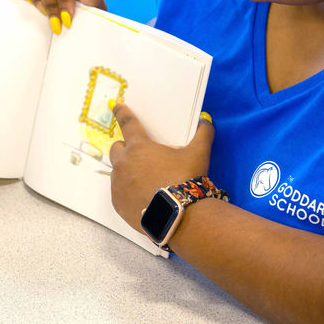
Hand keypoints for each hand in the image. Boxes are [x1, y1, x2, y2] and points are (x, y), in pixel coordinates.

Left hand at [108, 104, 214, 227]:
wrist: (179, 216)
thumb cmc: (186, 180)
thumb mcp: (198, 154)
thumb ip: (203, 134)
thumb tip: (206, 121)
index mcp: (139, 147)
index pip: (128, 124)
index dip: (122, 113)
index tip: (116, 106)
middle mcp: (124, 163)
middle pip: (117, 148)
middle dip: (126, 149)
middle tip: (142, 157)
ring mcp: (118, 184)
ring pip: (117, 172)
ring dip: (127, 172)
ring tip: (146, 181)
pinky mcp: (118, 203)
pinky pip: (119, 192)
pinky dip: (127, 191)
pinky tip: (143, 196)